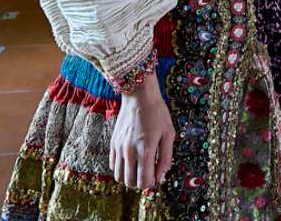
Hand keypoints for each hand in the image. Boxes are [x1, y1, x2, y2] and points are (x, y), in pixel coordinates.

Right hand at [109, 74, 174, 189]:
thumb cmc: (157, 113)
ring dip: (128, 177)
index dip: (150, 184)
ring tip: (138, 168)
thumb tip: (160, 178)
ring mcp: (119, 147)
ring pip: (118, 176)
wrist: (139, 95)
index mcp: (145, 150)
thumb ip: (166, 159)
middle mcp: (129, 151)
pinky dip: (120, 168)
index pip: (143, 181)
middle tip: (147, 174)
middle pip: (129, 182)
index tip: (155, 177)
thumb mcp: (169, 134)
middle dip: (139, 183)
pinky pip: (112, 165)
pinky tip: (130, 160)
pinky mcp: (112, 143)